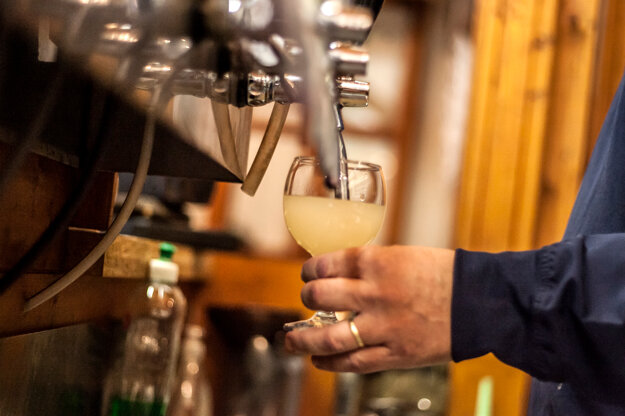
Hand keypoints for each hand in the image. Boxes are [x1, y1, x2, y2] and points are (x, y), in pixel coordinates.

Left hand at [284, 245, 453, 372]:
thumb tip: (340, 273)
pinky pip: (353, 362)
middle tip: (307, 299)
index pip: (325, 265)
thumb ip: (370, 266)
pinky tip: (318, 360)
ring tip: (291, 341)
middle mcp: (374, 294)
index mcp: (376, 263)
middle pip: (319, 297)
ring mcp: (383, 327)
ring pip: (329, 337)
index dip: (309, 271)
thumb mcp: (402, 256)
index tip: (308, 274)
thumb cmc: (442, 274)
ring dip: (302, 340)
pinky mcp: (395, 353)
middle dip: (307, 298)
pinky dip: (330, 363)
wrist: (479, 300)